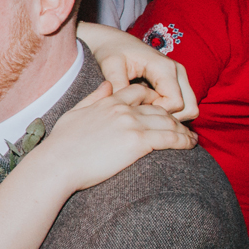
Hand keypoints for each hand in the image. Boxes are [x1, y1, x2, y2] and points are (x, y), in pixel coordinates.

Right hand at [30, 82, 197, 192]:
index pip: (139, 93)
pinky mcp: (138, 142)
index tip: (161, 110)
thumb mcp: (74, 113)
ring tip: (191, 138)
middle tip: (183, 127)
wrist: (57, 163)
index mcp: (108, 102)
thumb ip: (93, 98)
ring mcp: (131, 125)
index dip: (153, 100)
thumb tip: (106, 85)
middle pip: (158, 108)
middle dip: (173, 117)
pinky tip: (191, 144)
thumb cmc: (61, 144)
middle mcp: (123, 110)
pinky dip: (184, 140)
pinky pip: (171, 138)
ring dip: (183, 130)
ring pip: (168, 122)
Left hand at [78, 22, 198, 121]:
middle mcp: (177, 71)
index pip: (175, 103)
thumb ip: (119, 85)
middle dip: (168, 118)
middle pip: (190, 108)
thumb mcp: (110, 66)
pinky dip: (170, 112)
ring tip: (144, 113)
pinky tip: (147, 109)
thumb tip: (126, 107)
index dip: (158, 113)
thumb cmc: (112, 52)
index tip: (137, 110)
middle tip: (143, 117)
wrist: (114, 42)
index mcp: (164, 67)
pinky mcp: (177, 82)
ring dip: (170, 116)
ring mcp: (180, 77)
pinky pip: (183, 105)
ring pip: (190, 109)